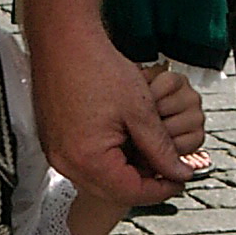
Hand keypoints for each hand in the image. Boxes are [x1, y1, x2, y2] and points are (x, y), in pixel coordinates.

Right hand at [30, 29, 193, 207]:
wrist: (62, 41)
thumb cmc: (98, 68)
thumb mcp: (141, 111)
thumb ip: (161, 148)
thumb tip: (180, 173)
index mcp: (88, 159)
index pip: (130, 192)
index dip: (161, 190)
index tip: (181, 180)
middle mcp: (67, 164)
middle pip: (112, 193)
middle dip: (144, 186)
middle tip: (170, 171)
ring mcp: (57, 156)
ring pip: (98, 182)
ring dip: (126, 175)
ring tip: (151, 157)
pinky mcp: (54, 145)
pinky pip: (84, 166)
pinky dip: (108, 164)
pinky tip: (126, 146)